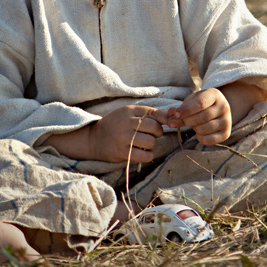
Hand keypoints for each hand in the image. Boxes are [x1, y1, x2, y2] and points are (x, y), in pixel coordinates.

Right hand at [42, 105, 167, 162]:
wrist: (94, 139)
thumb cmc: (116, 125)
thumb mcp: (129, 113)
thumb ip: (148, 114)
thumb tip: (172, 115)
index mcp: (129, 110)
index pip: (155, 113)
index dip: (164, 120)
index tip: (165, 124)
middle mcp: (126, 123)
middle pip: (155, 128)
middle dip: (157, 133)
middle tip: (151, 135)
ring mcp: (124, 138)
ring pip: (151, 142)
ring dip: (151, 145)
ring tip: (144, 143)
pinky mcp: (122, 152)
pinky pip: (145, 156)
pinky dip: (148, 155)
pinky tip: (142, 152)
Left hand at [165, 88, 231, 145]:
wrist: (217, 109)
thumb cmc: (200, 104)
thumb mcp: (191, 101)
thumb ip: (180, 109)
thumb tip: (170, 118)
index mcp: (215, 94)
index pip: (200, 103)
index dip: (186, 110)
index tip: (176, 114)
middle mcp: (224, 107)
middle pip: (202, 117)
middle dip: (187, 121)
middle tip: (180, 121)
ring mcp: (227, 120)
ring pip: (204, 129)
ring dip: (194, 128)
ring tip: (194, 124)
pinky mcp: (226, 133)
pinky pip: (209, 140)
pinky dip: (199, 138)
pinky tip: (198, 133)